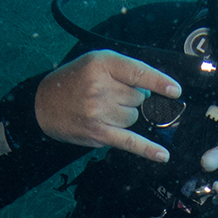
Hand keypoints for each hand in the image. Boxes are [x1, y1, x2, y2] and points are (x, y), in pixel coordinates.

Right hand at [34, 50, 180, 162]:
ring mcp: (99, 111)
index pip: (138, 72)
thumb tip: (153, 90)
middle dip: (130, 98)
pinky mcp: (99, 133)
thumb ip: (123, 70)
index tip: (175, 90)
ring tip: (103, 109)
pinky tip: (162, 155)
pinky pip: (130, 141)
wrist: (43, 104)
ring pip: (134, 117)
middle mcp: (100, 86)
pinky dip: (147, 149)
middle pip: (138, 97)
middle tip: (109, 95)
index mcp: (102, 64)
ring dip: (125, 116)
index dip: (159, 82)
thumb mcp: (95, 62)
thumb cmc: (73, 81)